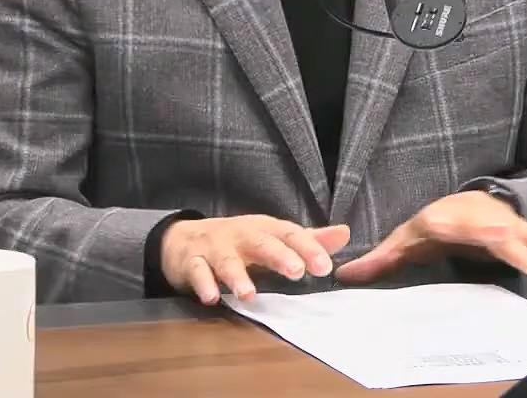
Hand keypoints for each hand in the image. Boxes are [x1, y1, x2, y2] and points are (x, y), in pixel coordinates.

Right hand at [160, 215, 351, 303]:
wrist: (182, 240)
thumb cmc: (236, 242)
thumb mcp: (271, 236)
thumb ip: (306, 239)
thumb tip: (344, 233)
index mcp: (263, 229)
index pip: (289, 234)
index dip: (307, 249)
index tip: (325, 267)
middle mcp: (239, 235)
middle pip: (260, 242)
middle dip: (278, 255)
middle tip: (296, 271)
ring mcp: (214, 248)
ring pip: (226, 259)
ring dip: (237, 276)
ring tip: (248, 295)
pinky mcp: (191, 261)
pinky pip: (196, 271)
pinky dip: (203, 283)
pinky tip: (211, 298)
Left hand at [335, 191, 526, 282]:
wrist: (467, 202)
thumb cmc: (433, 227)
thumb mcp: (405, 241)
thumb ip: (379, 260)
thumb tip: (343, 275)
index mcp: (438, 221)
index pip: (438, 222)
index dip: (441, 224)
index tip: (441, 226)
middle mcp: (469, 218)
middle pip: (479, 228)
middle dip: (490, 235)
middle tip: (500, 239)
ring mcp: (496, 222)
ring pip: (512, 234)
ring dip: (526, 247)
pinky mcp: (517, 230)